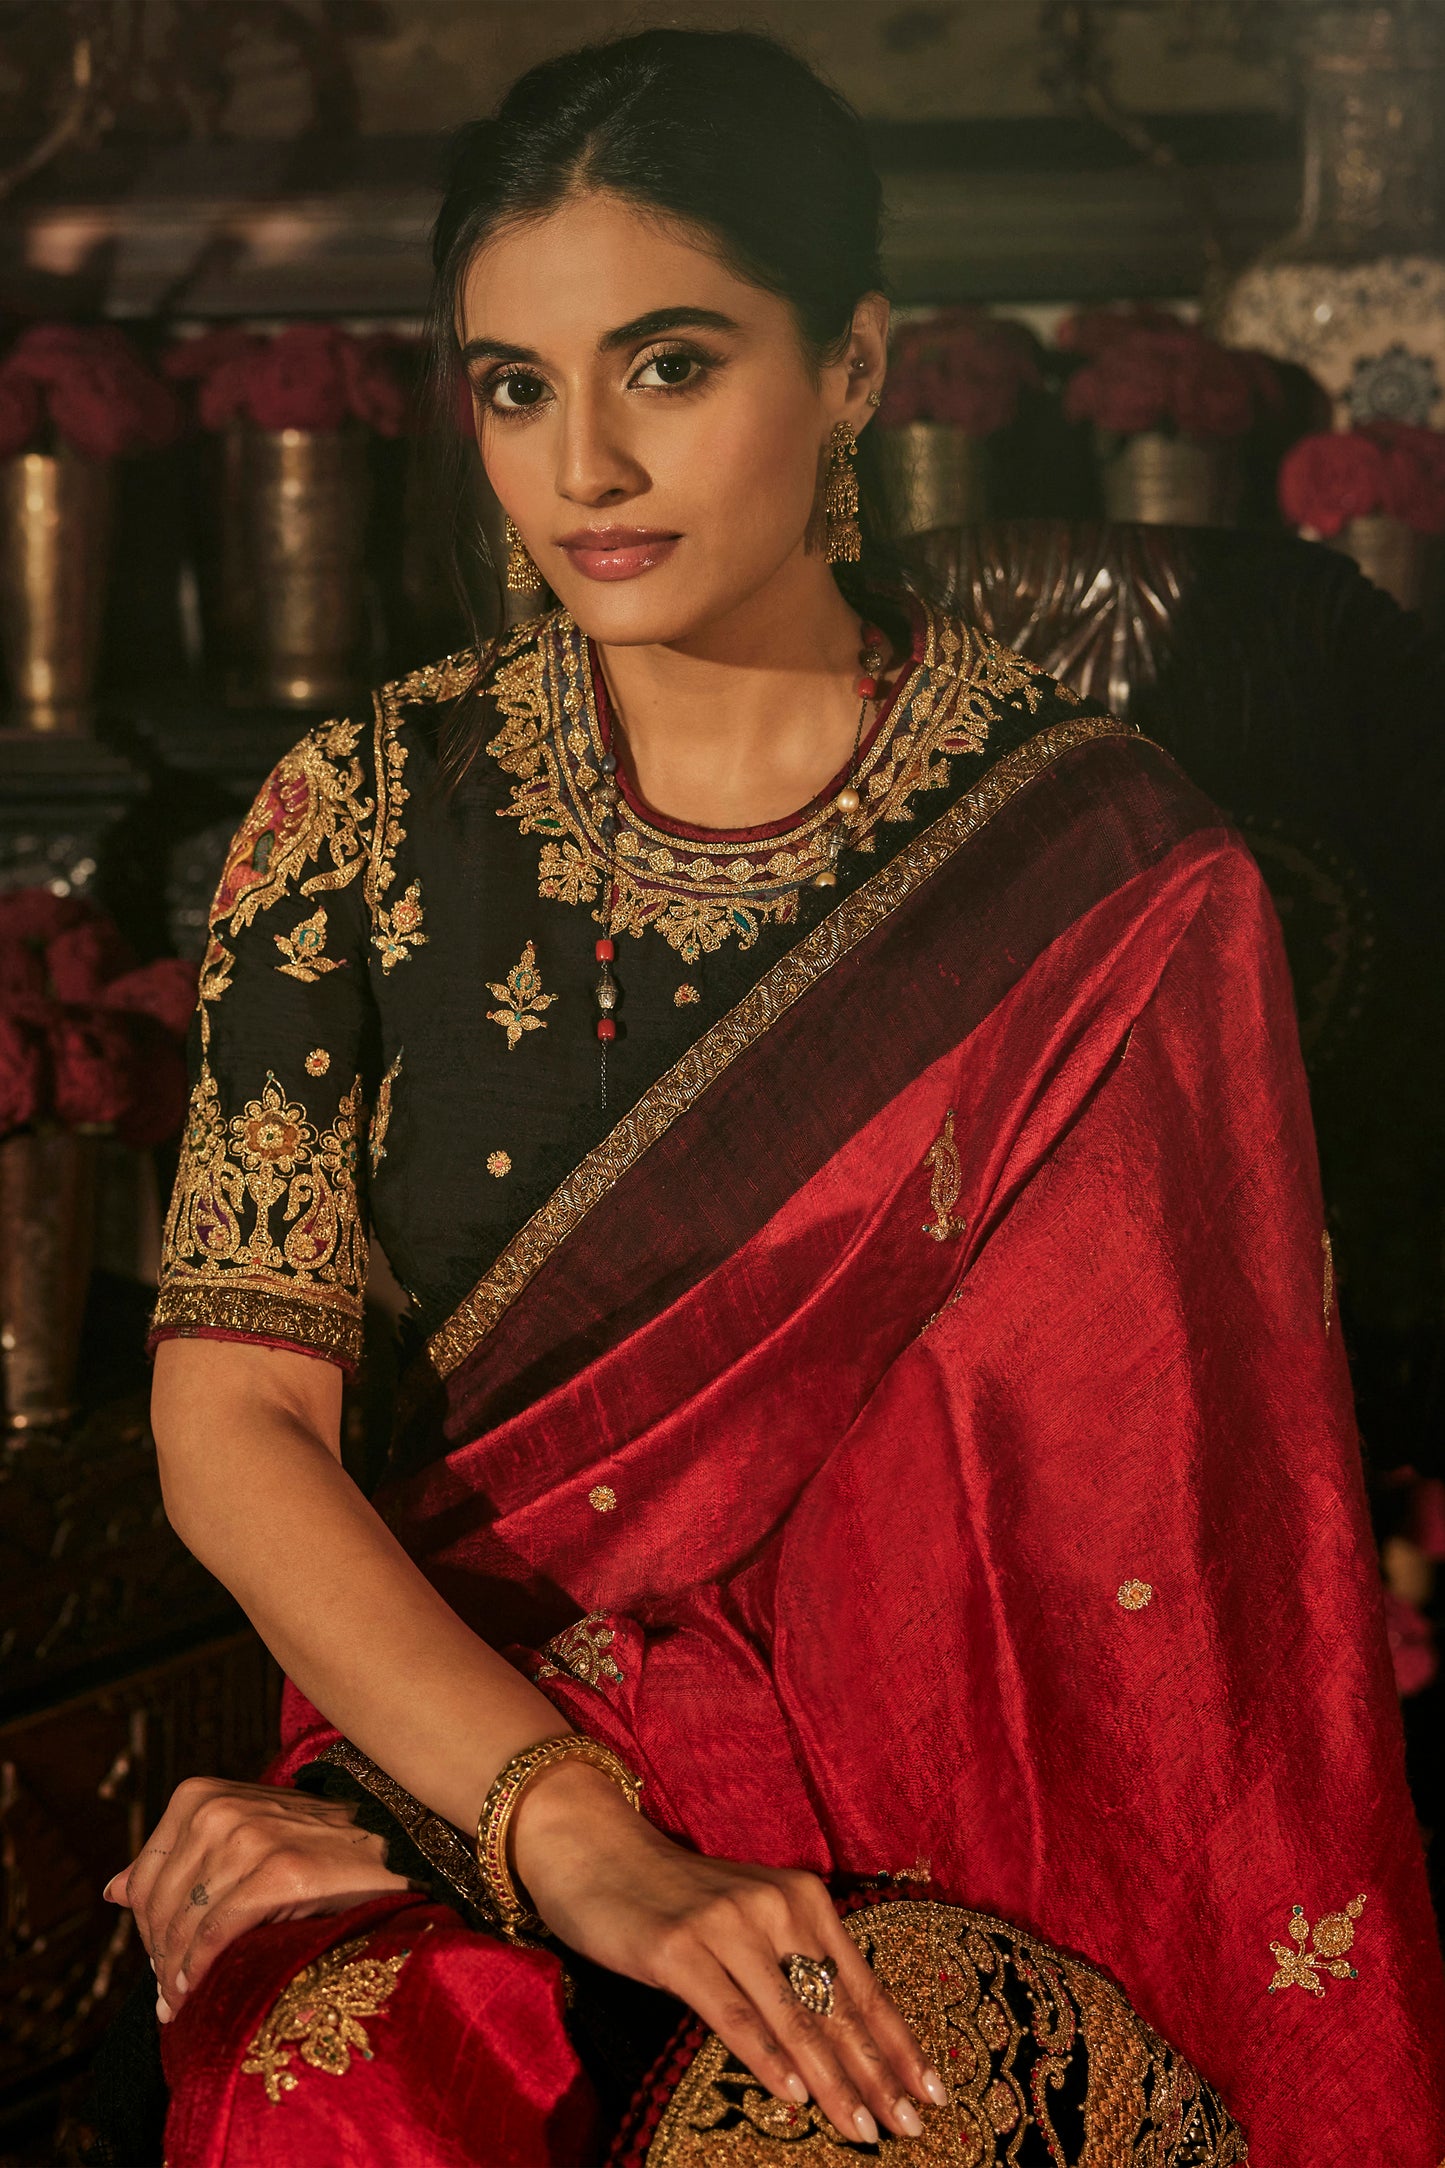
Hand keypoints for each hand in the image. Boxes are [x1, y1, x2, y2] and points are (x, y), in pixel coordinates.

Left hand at [104, 1777, 411, 2022]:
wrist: (391, 1841)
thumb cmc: (312, 1844)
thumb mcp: (239, 1835)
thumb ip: (178, 1859)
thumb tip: (113, 1890)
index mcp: (200, 1796)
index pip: (143, 1877)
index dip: (144, 1928)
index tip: (158, 1960)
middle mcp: (219, 1811)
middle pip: (159, 1905)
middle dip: (158, 1956)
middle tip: (168, 1993)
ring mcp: (250, 1839)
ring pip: (185, 1923)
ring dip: (175, 1971)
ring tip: (179, 2001)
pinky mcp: (279, 1873)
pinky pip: (216, 1933)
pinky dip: (199, 1969)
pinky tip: (195, 1991)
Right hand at [512, 1761, 947, 2143]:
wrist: (598, 1851)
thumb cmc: (679, 1896)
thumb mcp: (749, 1916)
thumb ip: (793, 1962)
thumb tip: (845, 2043)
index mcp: (803, 1897)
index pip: (862, 1985)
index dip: (900, 2042)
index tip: (935, 2092)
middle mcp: (775, 1907)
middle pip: (837, 2008)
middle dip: (878, 2075)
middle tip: (912, 2127)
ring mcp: (727, 1926)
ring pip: (794, 2019)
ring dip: (833, 2083)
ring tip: (865, 2132)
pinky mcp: (678, 1950)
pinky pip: (734, 2014)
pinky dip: (767, 2059)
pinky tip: (794, 2097)